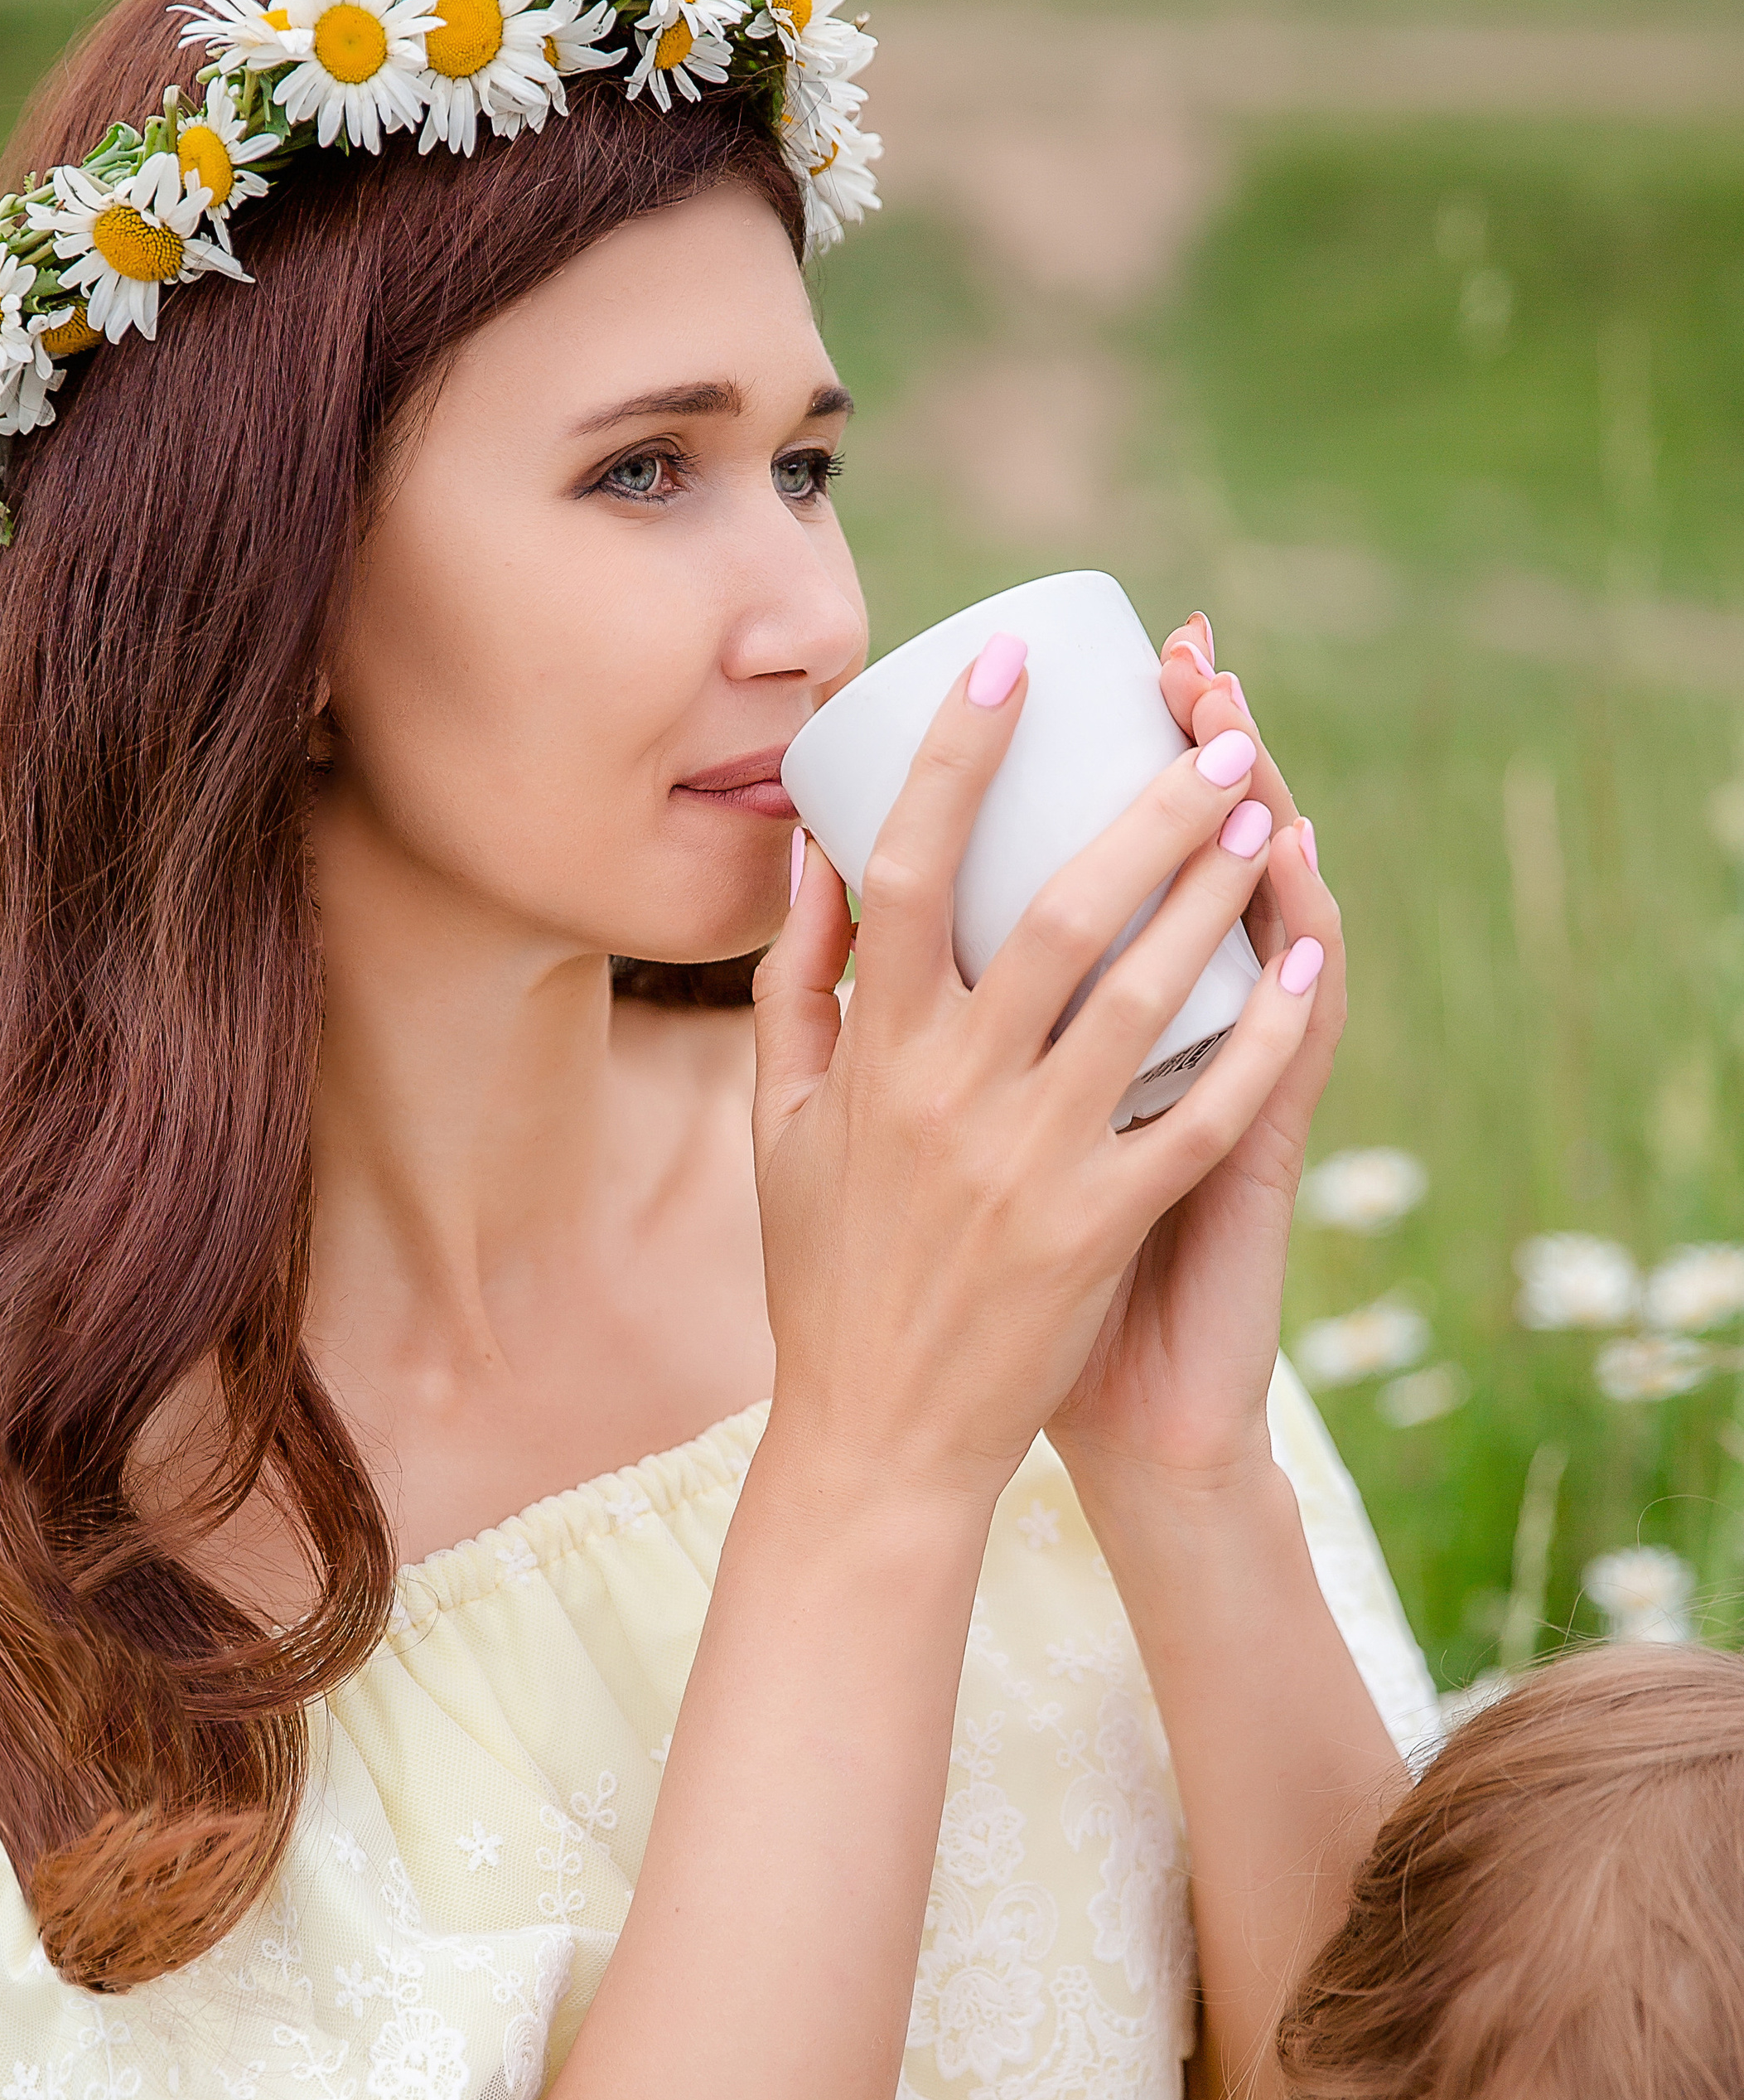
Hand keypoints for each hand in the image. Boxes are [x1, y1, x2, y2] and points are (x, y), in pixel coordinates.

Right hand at [752, 626, 1331, 1516]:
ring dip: (1215, 896)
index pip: (912, 870)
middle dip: (1147, 808)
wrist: (878, 1437)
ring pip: (1148, 999)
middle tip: (1212, 731)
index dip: (960, 755)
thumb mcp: (781, 1121)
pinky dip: (1270, 1038)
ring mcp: (1035, 1164)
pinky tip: (1317, 966)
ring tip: (1266, 815)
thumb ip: (798, 984)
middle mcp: (953, 1096)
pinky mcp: (1103, 1229)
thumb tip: (824, 846)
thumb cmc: (825, 1269)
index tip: (1010, 662)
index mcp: (871, 1057)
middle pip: (1063, 914)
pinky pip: (1205, 1115)